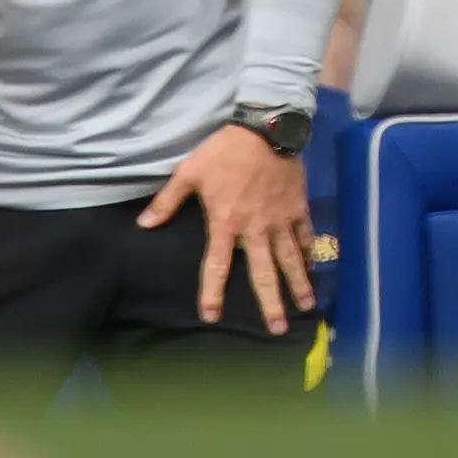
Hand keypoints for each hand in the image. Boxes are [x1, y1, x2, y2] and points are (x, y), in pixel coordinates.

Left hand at [140, 123, 316, 332]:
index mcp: (226, 223)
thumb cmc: (225, 151)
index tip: (211, 315)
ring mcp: (280, 219)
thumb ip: (167, 201)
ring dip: (298, 284)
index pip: (217, 265)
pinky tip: (313, 268)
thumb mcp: (190, 172)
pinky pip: (305, 235)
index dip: (213, 292)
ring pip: (290, 259)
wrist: (267, 128)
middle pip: (264, 272)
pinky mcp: (298, 207)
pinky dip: (310, 252)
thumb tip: (144, 225)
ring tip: (305, 306)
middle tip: (276, 329)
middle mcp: (256, 229)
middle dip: (270, 303)